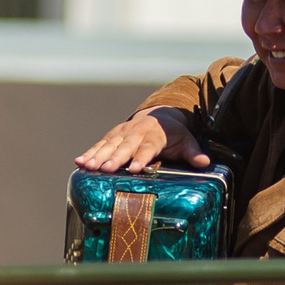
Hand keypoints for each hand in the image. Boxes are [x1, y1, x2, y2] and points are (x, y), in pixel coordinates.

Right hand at [73, 107, 207, 173]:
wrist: (158, 115)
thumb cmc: (173, 134)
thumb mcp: (186, 141)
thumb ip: (193, 152)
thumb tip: (205, 163)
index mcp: (154, 135)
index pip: (148, 147)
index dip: (141, 157)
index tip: (136, 168)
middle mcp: (136, 132)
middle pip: (125, 146)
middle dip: (116, 158)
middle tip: (107, 169)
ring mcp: (122, 133)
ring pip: (109, 145)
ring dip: (98, 156)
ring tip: (87, 167)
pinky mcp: (112, 136)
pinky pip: (99, 145)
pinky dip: (89, 153)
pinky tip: (79, 162)